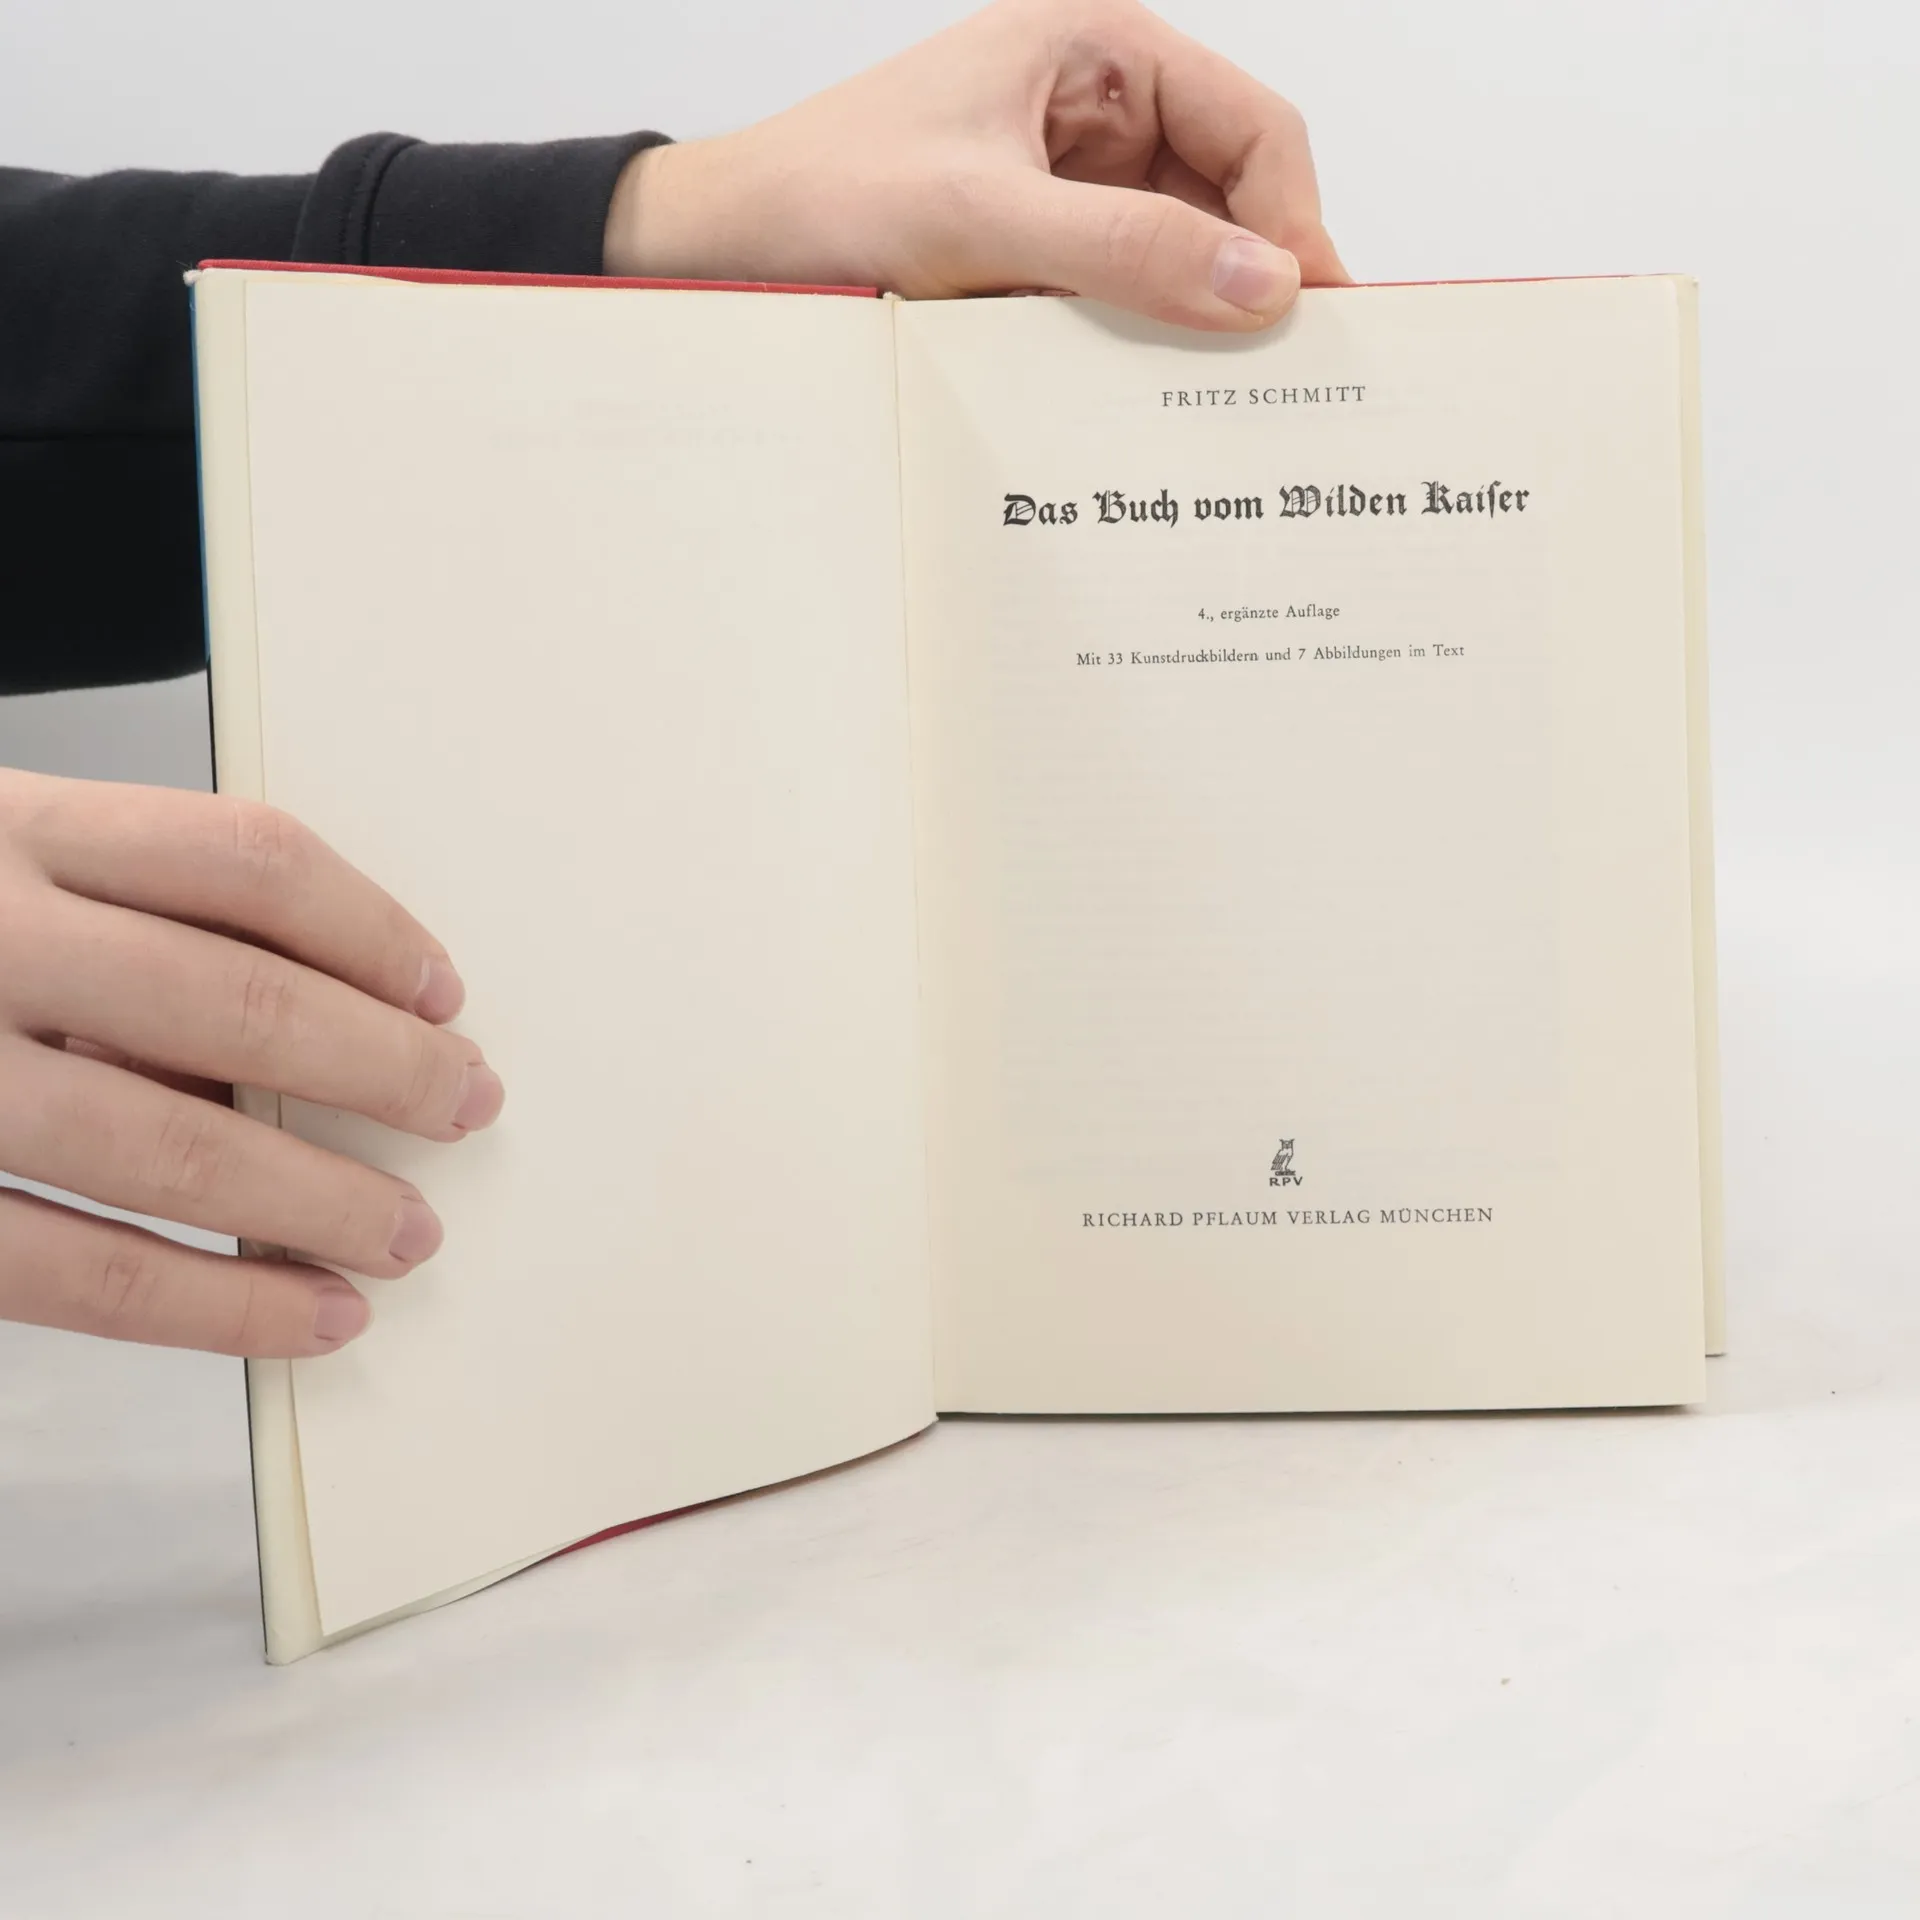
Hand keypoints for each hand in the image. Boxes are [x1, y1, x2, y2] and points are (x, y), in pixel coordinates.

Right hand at [0, 772, 503, 1356]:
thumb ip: (116, 920)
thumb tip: (320, 1033)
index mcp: (11, 825)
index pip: (247, 862)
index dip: (372, 932)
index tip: (444, 993)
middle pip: (242, 1006)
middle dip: (384, 1074)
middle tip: (466, 1110)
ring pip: (173, 1149)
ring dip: (318, 1205)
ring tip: (407, 1237)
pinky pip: (75, 1271)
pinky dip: (212, 1307)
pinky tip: (307, 1318)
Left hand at [606, 0, 1346, 330]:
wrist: (725, 249)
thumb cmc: (827, 195)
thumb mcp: (983, 219)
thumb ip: (1125, 250)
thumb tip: (1263, 285)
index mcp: (1099, 51)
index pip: (1252, 127)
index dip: (1294, 221)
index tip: (1314, 318)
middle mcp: (1099, 110)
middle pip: (1230, 196)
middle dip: (1256, 278)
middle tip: (1289, 381)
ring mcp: (1073, 184)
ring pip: (1182, 254)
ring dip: (1199, 320)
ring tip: (1227, 401)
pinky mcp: (1044, 250)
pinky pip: (1126, 293)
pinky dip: (1145, 340)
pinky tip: (1153, 394)